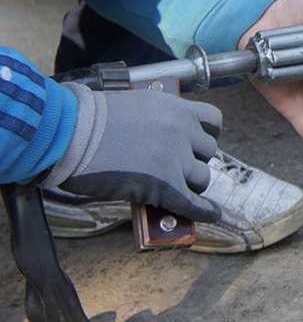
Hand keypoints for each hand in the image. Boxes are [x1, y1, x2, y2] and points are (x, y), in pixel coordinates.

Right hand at [47, 84, 221, 221]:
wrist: (69, 133)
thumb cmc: (88, 120)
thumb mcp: (134, 106)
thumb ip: (156, 120)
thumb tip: (161, 139)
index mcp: (175, 107)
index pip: (213, 120)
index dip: (209, 134)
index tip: (200, 143)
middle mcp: (182, 129)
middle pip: (208, 151)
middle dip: (193, 160)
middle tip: (176, 168)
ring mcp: (176, 156)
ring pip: (202, 177)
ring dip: (190, 184)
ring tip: (173, 187)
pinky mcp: (165, 184)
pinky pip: (193, 203)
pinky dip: (204, 211)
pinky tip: (211, 215)